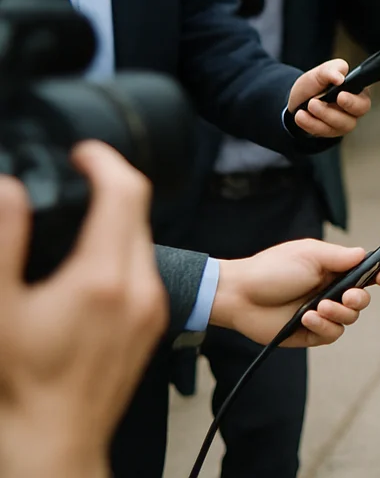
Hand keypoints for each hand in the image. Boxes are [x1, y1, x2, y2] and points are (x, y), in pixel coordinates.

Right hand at [0, 142, 166, 477]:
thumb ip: (5, 241)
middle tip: (78, 174)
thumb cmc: (23, 382)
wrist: (56, 438)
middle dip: (110, 185)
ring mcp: (152, 305)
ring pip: (143, 239)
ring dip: (116, 218)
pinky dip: (121, 249)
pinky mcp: (154, 320)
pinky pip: (145, 267)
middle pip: (138, 211)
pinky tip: (90, 260)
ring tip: (80, 213)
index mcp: (104, 277)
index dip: (104, 161)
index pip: (125, 194)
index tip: (82, 152)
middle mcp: (140, 287)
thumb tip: (10, 188)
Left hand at [210, 239, 379, 348]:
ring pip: (350, 319)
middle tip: (346, 297)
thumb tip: (366, 255)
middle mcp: (331, 291)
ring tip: (318, 308)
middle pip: (363, 299)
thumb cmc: (271, 269)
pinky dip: (324, 327)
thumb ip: (340, 256)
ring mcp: (321, 313)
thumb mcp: (309, 254)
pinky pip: (332, 335)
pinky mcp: (310, 333)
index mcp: (334, 270)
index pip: (368, 273)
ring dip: (338, 314)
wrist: (240, 295)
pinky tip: (307, 318)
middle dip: (360, 299)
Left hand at [287, 58, 371, 137]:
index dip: (353, 102)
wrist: (298, 99)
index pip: (363, 101)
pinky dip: (310, 123)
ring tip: (307, 106)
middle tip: (314, 102)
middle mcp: (354, 110)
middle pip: (352, 118)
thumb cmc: (315, 84)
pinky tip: (301, 115)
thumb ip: (331, 70)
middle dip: (333, 112)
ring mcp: (343, 123)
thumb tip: (340, 78)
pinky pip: (323, 132)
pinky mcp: (331, 132)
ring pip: (339, 126)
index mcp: (357, 93)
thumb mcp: (321, 72)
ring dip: (320, 116)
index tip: (340, 96)